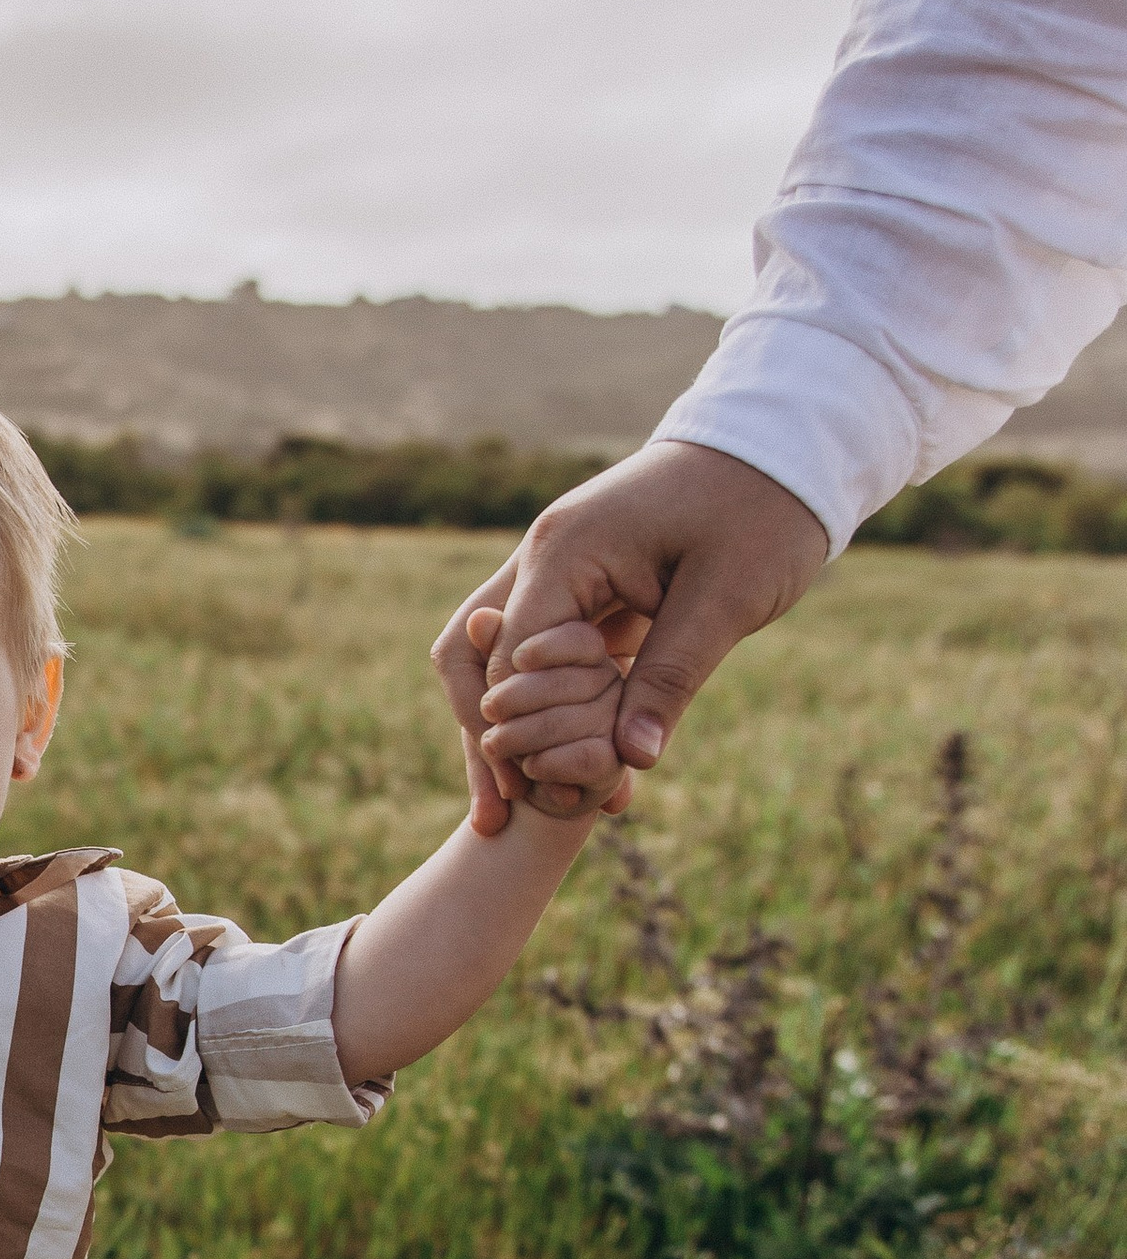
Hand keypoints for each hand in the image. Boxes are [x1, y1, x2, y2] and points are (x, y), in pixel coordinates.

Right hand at [432, 440, 828, 833]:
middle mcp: (545, 555)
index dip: (514, 735)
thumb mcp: (726, 600)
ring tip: (521, 803)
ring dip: (505, 724)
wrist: (785, 442)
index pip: (507, 660)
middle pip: (472, 656)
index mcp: (566, 552)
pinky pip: (542, 649)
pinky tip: (570, 759)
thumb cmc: (762, 508)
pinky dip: (547, 704)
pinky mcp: (586, 580)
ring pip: (495, 655)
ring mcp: (560, 565)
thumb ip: (670, 679)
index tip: (536, 799)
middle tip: (501, 816)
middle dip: (483, 737)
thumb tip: (627, 761)